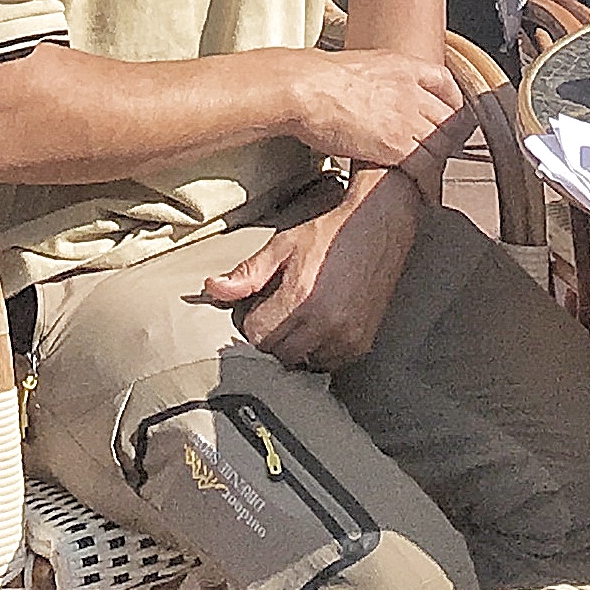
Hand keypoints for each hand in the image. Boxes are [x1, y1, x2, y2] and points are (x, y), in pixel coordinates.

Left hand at [201, 178, 418, 368]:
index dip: (253, 320)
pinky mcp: (362, 343)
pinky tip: (322, 327)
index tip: (262, 305)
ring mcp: (346, 336)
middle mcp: (323, 323)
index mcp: (299, 298)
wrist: (377, 227)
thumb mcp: (282, 247)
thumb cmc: (327, 234)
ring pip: (303, 362)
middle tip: (280, 312)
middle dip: (272, 336)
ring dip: (297, 347)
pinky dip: (321, 351)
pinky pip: (329, 363)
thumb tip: (212, 289)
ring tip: (302, 318)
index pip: (257, 335)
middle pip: (278, 353)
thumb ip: (248, 273)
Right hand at [286, 46, 472, 173]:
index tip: (449, 115)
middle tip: (440, 152)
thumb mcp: (360, 66)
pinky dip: (426, 180)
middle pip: (450, 117)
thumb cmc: (318, 79)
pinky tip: (422, 189)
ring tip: (430, 174)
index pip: (446, 83)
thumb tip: (373, 91)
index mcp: (403, 67)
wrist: (307, 89)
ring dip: (438, 160)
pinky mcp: (396, 145)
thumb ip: (378, 78)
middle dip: (449, 136)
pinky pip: (425, 166)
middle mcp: (412, 91)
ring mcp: (407, 118)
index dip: (452, 102)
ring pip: (442, 143)